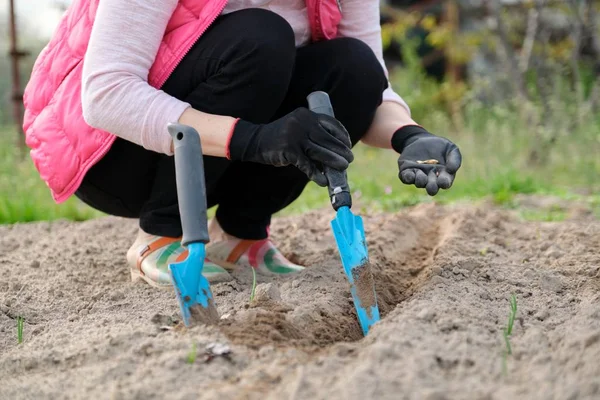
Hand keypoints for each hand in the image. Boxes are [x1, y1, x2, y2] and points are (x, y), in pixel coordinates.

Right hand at [227, 108, 352, 185]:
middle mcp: (303, 123)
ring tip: (343, 168)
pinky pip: (307, 165)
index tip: (348, 144)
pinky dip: (316, 174)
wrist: (256, 140)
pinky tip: (323, 180)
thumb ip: (313, 133)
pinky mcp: (289, 151)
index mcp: (307, 115)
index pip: (331, 123)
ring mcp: (295, 137)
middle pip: (328, 139)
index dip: (343, 135)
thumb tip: (335, 150)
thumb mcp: (297, 127)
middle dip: (341, 150)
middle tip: (350, 160)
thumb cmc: (280, 137)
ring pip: (320, 152)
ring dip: (334, 161)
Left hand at [391, 125, 461, 195]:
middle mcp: (431, 178)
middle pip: (431, 187)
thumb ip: (454, 159)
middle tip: (431, 187)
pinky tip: (410, 174)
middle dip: (431, 187)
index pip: (445, 182)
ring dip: (420, 180)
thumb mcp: (451, 149)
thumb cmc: (440, 146)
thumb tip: (451, 171)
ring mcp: (419, 176)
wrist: (421, 139)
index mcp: (443, 175)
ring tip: (421, 173)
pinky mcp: (407, 172)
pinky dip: (408, 177)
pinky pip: (407, 178)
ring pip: (419, 183)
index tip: (443, 182)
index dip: (444, 183)